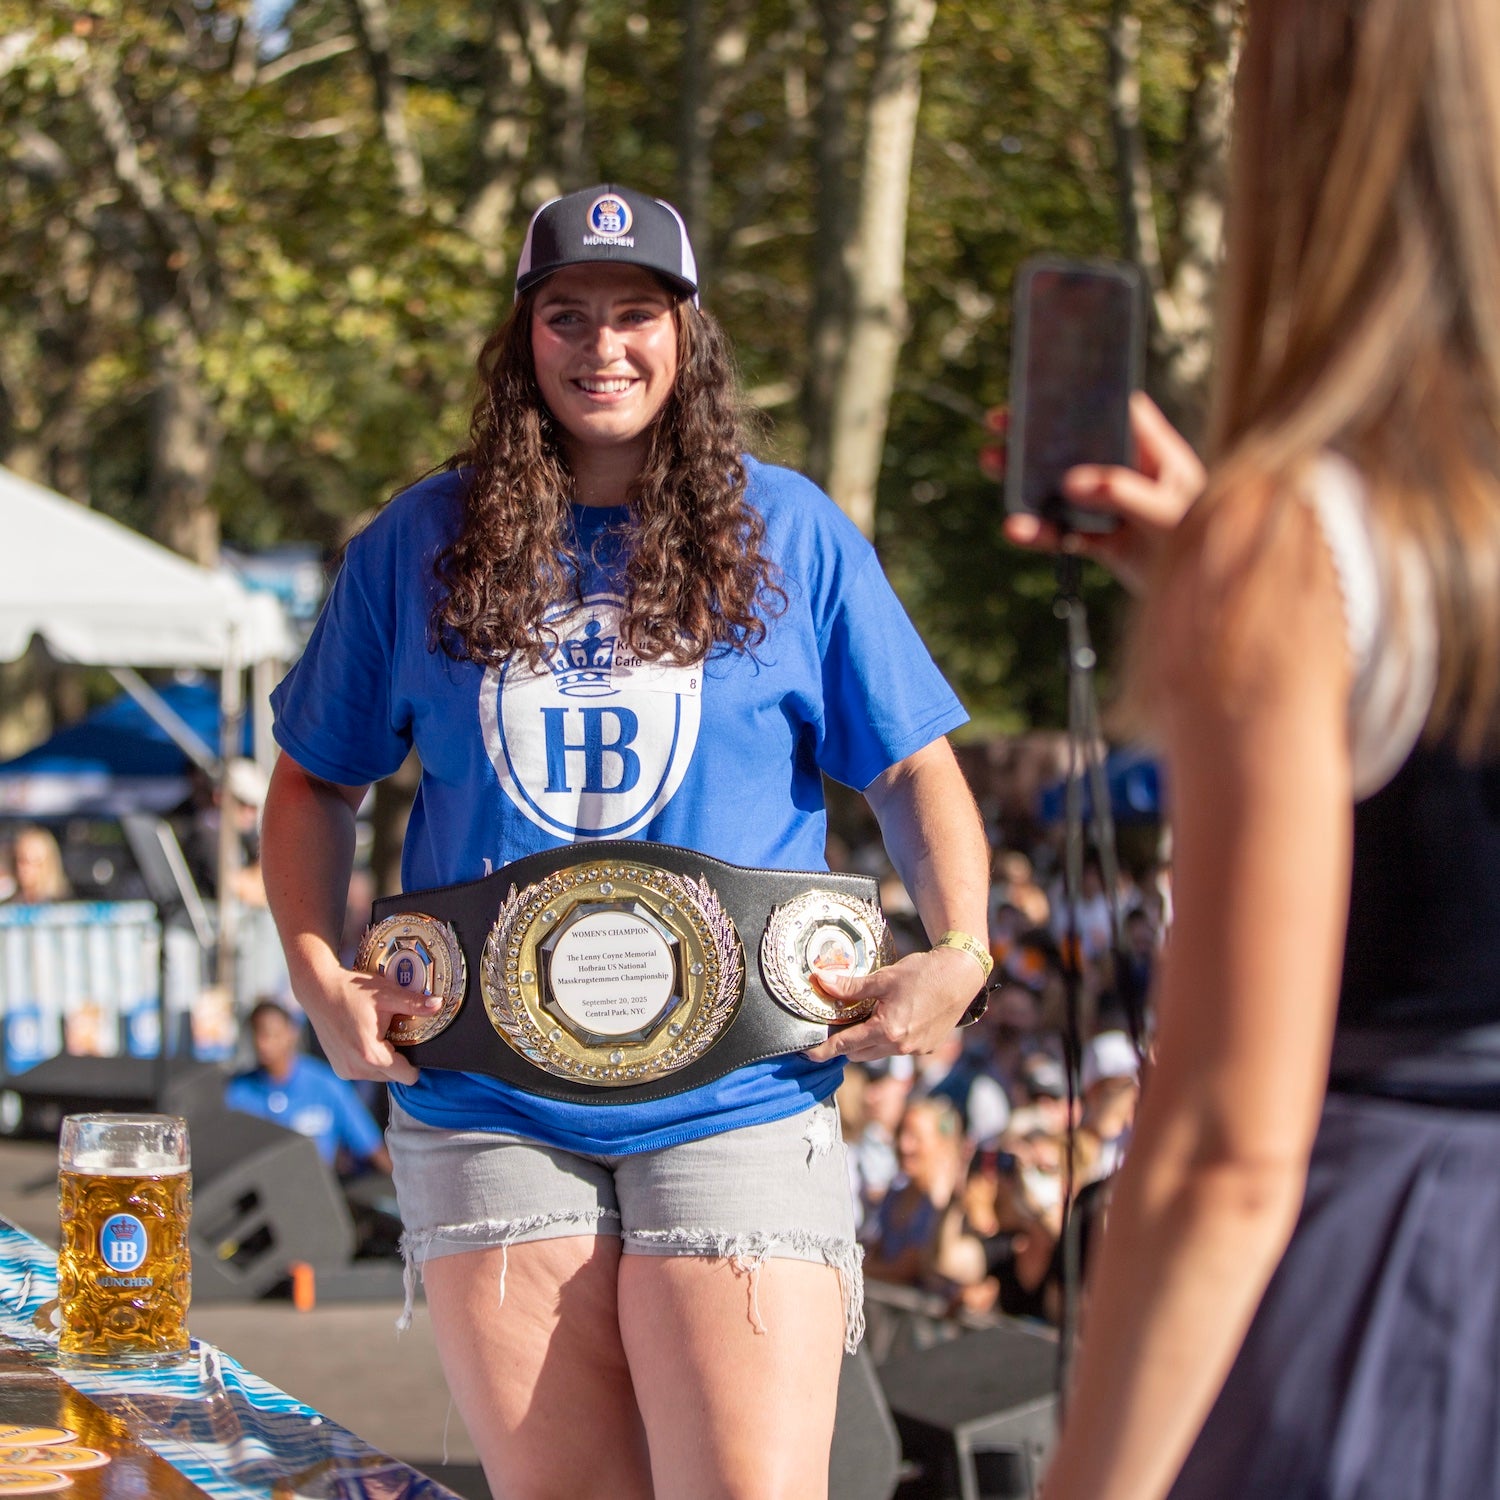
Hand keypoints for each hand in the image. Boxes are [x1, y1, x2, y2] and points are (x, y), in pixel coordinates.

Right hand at [291, 962, 440, 1084]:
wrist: (318, 990)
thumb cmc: (351, 991)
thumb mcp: (387, 994)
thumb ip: (415, 1003)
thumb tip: (439, 1004)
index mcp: (371, 1055)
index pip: (407, 1076)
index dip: (416, 1063)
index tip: (415, 1046)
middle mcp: (357, 1069)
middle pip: (394, 1075)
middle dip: (398, 1057)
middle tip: (393, 1032)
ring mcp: (345, 1071)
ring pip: (379, 1074)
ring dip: (383, 1059)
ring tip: (377, 1033)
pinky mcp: (339, 1068)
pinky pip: (364, 1071)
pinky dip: (369, 1059)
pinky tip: (365, 1038)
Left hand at [803, 946, 984, 1062]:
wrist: (960, 976)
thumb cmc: (922, 974)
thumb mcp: (883, 978)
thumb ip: (850, 986)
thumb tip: (822, 981)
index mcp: (886, 1031)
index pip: (844, 1046)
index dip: (823, 1051)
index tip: (807, 1054)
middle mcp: (900, 1047)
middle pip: (859, 1054)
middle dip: (844, 1045)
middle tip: (834, 1027)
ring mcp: (915, 1050)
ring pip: (878, 1053)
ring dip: (866, 1042)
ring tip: (861, 1021)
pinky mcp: (927, 1048)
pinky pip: (897, 1050)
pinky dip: (887, 1040)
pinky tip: (889, 1020)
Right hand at [1002, 391, 1204, 593]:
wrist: (1210, 603)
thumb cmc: (1204, 545)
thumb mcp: (1167, 514)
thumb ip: (1123, 493)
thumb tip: (1072, 482)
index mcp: (1156, 454)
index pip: (1120, 411)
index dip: (1086, 394)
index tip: (1048, 383)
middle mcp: (1131, 475)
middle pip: (1079, 446)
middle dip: (1038, 434)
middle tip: (1000, 421)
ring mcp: (1114, 508)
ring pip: (1062, 487)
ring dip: (1026, 479)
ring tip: (992, 464)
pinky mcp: (1102, 541)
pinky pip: (1063, 531)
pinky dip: (1039, 531)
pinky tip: (1016, 528)